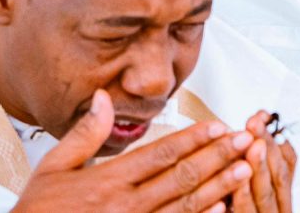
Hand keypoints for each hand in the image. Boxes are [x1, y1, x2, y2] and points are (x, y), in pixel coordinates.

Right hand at [13, 90, 253, 212]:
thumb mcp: (52, 169)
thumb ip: (85, 134)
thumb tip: (103, 97)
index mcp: (107, 181)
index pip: (160, 154)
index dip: (194, 138)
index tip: (219, 125)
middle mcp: (125, 206)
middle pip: (181, 176)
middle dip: (218, 156)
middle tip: (246, 140)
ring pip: (185, 205)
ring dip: (218, 186)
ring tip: (245, 169)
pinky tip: (223, 209)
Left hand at [231, 111, 296, 212]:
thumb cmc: (241, 208)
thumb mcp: (248, 188)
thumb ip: (253, 163)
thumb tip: (257, 127)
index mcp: (279, 197)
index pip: (286, 164)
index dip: (274, 138)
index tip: (260, 117)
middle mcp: (278, 210)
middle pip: (279, 178)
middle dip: (268, 148)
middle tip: (256, 126)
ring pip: (267, 196)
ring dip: (260, 169)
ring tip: (253, 146)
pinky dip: (244, 199)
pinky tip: (236, 184)